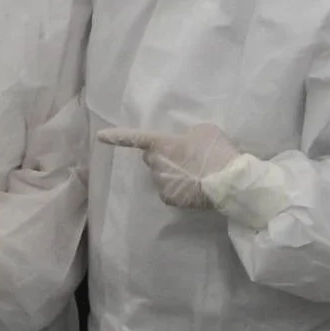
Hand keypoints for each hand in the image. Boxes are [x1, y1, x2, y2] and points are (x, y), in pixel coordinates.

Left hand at [98, 124, 243, 211]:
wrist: (229, 181)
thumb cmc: (216, 151)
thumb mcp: (203, 131)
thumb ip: (187, 135)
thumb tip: (184, 144)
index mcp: (161, 144)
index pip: (134, 138)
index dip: (116, 136)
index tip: (100, 137)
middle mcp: (156, 164)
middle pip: (152, 158)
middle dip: (162, 156)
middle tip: (185, 157)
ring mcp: (161, 183)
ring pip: (160, 175)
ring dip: (171, 172)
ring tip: (195, 173)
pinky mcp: (169, 199)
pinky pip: (168, 189)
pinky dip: (178, 187)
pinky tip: (194, 185)